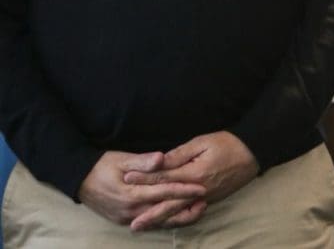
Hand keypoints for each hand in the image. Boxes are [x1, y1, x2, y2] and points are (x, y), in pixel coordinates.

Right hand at [78, 150, 205, 228]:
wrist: (79, 180)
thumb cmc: (102, 165)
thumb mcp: (122, 159)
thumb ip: (143, 161)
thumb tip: (161, 158)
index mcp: (131, 193)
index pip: (164, 192)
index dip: (184, 190)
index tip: (201, 187)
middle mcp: (130, 210)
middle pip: (164, 212)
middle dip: (186, 208)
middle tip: (206, 201)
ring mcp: (126, 218)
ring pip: (158, 221)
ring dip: (178, 217)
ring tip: (198, 210)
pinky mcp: (124, 220)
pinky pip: (149, 223)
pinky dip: (165, 220)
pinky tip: (178, 215)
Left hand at [123, 131, 257, 230]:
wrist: (254, 153)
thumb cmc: (228, 143)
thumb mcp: (202, 142)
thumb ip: (179, 154)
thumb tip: (159, 161)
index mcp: (194, 174)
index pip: (164, 177)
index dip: (144, 178)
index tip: (126, 178)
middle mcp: (198, 190)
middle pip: (169, 204)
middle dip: (150, 213)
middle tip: (132, 224)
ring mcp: (206, 197)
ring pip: (179, 211)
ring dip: (161, 219)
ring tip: (145, 226)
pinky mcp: (211, 199)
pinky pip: (191, 211)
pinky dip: (177, 218)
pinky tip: (167, 220)